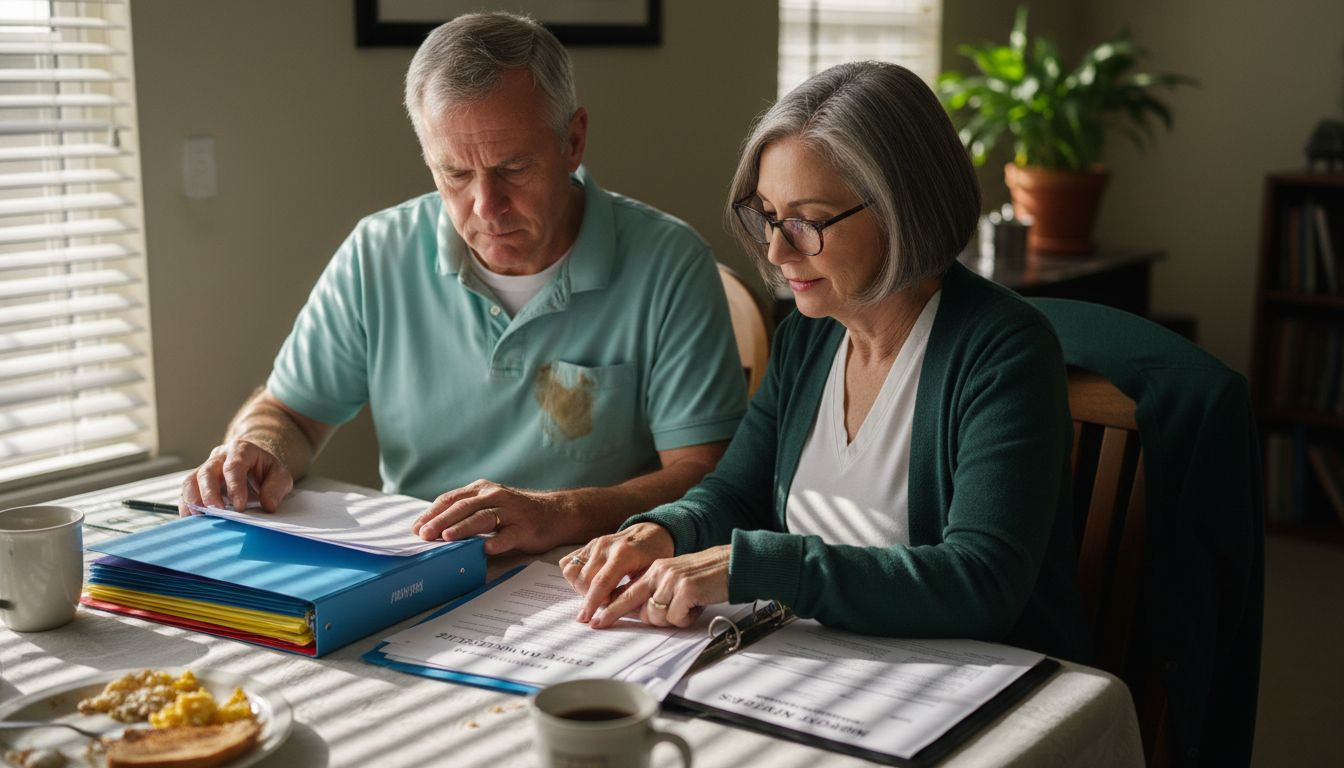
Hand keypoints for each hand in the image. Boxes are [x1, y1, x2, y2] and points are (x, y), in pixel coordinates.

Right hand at [180, 439, 293, 516]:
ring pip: (190, 481)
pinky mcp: (197, 482)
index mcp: (241, 450)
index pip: (234, 467)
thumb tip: (268, 506)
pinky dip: (187, 507)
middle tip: (217, 512)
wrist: (255, 463)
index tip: (239, 507)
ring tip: (200, 518)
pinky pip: (185, 493)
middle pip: (207, 472)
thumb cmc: (266, 469)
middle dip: (210, 494)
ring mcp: (205, 469)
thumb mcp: (280, 475)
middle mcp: (219, 457)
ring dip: (193, 501)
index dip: (235, 487)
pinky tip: (192, 519)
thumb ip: (276, 488)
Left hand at [410, 479, 567, 555]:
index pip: (451, 499)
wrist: (556, 513)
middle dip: (441, 520)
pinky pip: (509, 535)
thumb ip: (467, 513)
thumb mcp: (490, 506)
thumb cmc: (517, 513)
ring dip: (464, 527)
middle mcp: (495, 496)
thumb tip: (434, 530)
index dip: (432, 513)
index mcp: (482, 490)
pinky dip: (497, 541)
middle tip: (424, 534)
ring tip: (447, 537)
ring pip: (483, 517)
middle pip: (464, 507)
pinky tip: (487, 548)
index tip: (415, 527)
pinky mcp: (526, 527)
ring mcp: (511, 511)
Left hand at [582, 543, 729, 629]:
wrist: (732, 565)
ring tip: (685, 609)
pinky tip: (696, 607)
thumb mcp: (676, 580)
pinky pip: (675, 618)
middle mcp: (660, 572)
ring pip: (655, 616)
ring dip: (670, 620)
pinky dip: (686, 618)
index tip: (596, 620)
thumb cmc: (707, 577)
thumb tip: (638, 613)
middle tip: (602, 625)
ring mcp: (672, 580)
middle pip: (631, 601)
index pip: (626, 589)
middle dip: (616, 615)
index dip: (610, 607)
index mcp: (655, 569)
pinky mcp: (686, 590)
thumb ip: (657, 592)